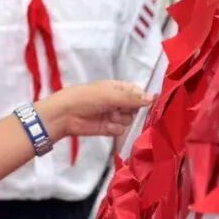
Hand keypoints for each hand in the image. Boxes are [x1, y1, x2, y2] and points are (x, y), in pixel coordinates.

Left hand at [37, 80, 152, 139]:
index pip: (138, 93)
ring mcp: (113, 115)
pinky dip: (114, 129)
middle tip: (120, 109)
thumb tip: (152, 98)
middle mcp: (117, 101)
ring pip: (129, 120)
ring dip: (120, 120)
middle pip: (136, 108)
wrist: (65, 115)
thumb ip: (131, 98)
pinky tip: (105, 126)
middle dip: (131, 110)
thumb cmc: (85, 98)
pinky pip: (121, 130)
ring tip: (108, 116)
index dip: (143, 98)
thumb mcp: (109, 94)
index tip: (148, 103)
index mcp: (118, 88)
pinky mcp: (109, 129)